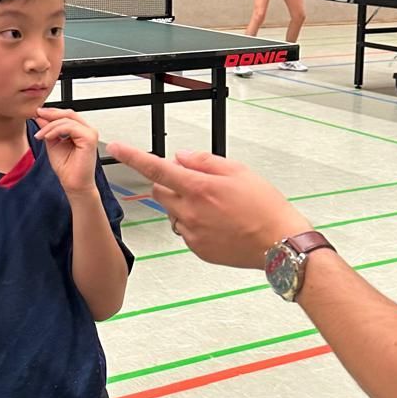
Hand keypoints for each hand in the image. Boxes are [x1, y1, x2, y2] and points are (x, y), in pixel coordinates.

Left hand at [35, 107, 99, 195]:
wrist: (73, 185)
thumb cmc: (67, 169)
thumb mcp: (53, 144)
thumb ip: (49, 130)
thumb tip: (41, 116)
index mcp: (81, 131)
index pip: (67, 115)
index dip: (52, 112)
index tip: (37, 113)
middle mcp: (87, 130)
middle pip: (68, 114)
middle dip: (50, 114)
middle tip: (36, 114)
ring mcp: (90, 134)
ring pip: (67, 120)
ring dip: (50, 126)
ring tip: (40, 135)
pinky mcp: (89, 139)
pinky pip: (70, 127)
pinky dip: (56, 130)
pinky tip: (47, 136)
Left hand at [107, 145, 309, 267]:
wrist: (278, 242)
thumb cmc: (265, 207)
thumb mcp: (238, 170)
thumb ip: (204, 161)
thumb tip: (182, 157)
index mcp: (199, 188)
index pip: (157, 168)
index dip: (133, 156)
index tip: (118, 148)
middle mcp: (191, 212)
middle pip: (160, 191)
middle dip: (170, 184)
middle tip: (196, 185)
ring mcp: (192, 233)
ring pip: (171, 212)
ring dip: (182, 205)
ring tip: (213, 208)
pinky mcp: (197, 249)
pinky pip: (184, 231)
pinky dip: (193, 224)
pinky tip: (217, 224)